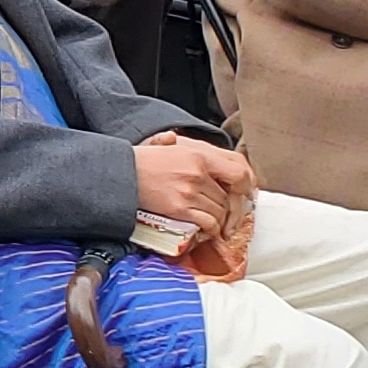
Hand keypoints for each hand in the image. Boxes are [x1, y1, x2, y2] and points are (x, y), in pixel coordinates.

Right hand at [130, 131, 250, 239]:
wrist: (121, 175)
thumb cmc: (141, 161)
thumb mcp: (166, 145)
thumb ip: (183, 145)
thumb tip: (174, 137)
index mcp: (199, 154)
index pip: (238, 170)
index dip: (247, 185)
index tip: (246, 194)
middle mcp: (198, 172)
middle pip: (229, 195)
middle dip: (231, 209)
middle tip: (230, 217)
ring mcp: (190, 191)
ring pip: (220, 211)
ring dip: (220, 220)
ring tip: (216, 224)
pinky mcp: (180, 208)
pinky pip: (208, 222)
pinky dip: (211, 229)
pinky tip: (208, 230)